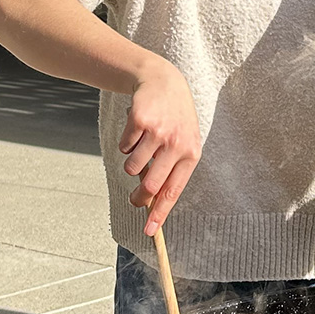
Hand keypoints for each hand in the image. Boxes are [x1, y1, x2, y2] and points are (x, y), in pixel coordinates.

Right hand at [119, 54, 201, 234]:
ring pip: (132, 167)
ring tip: (141, 148)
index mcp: (191, 153)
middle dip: (139, 197)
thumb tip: (151, 203)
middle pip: (150, 185)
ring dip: (131, 163)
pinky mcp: (139, 121)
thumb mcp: (182, 142)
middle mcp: (176, 144)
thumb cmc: (174, 119)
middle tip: (135, 200)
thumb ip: (170, 170)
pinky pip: (124, 147)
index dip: (160, 214)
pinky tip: (137, 129)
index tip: (149, 232)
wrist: (163, 81)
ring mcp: (158, 132)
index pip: (173, 191)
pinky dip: (126, 143)